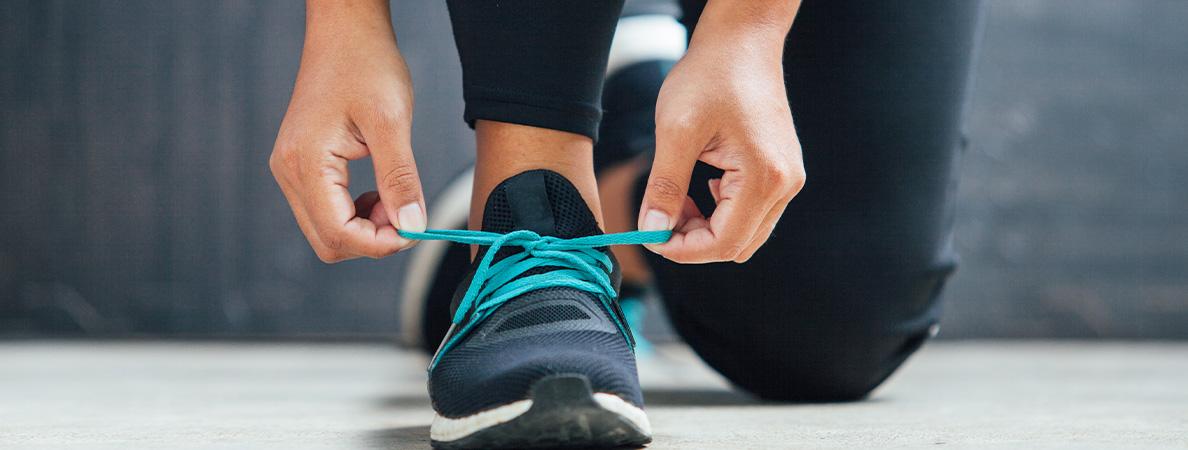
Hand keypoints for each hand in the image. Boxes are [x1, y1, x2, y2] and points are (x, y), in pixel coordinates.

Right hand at [269, 0, 423, 262]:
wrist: (346, 32)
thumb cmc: (366, 65)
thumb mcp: (391, 123)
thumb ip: (400, 179)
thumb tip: (412, 226)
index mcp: (305, 163)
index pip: (339, 234)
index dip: (380, 244)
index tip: (415, 229)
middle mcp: (288, 171)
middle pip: (328, 241)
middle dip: (372, 240)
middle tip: (406, 213)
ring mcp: (291, 169)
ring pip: (327, 230)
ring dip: (366, 228)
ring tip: (394, 197)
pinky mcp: (301, 166)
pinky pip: (326, 210)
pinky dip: (356, 213)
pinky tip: (379, 192)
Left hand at [639, 34, 804, 263]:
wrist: (742, 42)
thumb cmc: (710, 77)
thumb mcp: (676, 131)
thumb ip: (665, 186)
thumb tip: (652, 230)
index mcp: (765, 177)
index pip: (724, 242)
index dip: (682, 249)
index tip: (649, 236)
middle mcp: (786, 184)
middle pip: (737, 245)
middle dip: (693, 241)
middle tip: (659, 218)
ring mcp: (788, 178)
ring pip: (745, 232)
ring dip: (706, 227)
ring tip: (676, 198)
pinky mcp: (782, 171)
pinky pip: (752, 212)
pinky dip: (720, 212)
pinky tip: (698, 188)